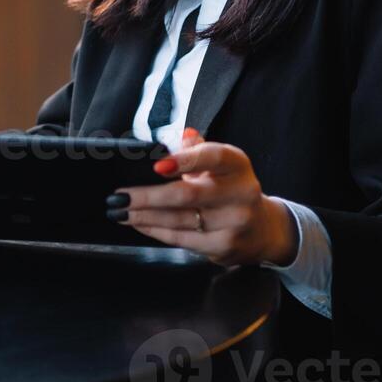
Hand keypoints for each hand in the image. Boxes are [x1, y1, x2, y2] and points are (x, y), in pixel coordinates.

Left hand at [108, 128, 297, 265]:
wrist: (262, 229)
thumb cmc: (229, 189)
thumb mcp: (220, 164)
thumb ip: (197, 149)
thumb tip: (181, 135)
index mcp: (237, 164)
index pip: (212, 157)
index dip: (184, 160)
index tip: (156, 166)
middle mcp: (241, 192)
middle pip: (188, 194)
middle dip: (147, 195)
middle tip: (119, 196)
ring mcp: (234, 222)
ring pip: (179, 219)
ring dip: (144, 215)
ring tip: (120, 210)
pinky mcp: (225, 246)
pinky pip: (182, 238)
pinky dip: (156, 230)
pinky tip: (139, 224)